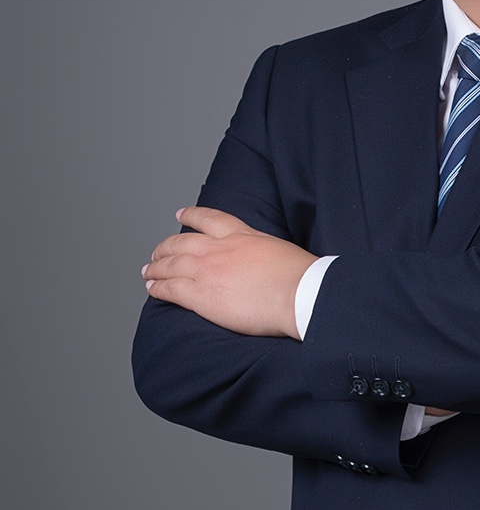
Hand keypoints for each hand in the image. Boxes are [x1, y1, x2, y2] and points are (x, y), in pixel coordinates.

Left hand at [142, 207, 317, 338]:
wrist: (300, 293)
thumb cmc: (302, 276)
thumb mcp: (281, 249)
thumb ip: (264, 251)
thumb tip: (267, 262)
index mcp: (242, 235)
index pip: (210, 219)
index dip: (191, 215)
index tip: (180, 214)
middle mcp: (220, 249)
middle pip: (182, 243)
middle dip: (166, 247)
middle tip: (156, 253)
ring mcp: (208, 271)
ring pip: (171, 265)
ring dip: (156, 268)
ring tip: (147, 272)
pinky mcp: (202, 296)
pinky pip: (171, 290)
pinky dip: (158, 288)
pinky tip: (152, 289)